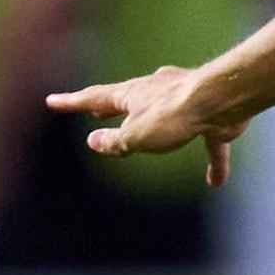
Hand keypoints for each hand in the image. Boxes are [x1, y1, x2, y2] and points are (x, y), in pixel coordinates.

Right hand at [47, 65, 239, 187]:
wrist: (221, 100)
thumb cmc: (174, 115)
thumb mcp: (135, 135)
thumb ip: (114, 140)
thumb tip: (93, 141)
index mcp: (132, 94)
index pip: (94, 98)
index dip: (71, 102)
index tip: (53, 101)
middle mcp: (156, 93)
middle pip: (128, 101)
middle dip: (111, 108)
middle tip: (97, 110)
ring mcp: (185, 101)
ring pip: (166, 117)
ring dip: (156, 129)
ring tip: (150, 138)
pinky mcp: (211, 119)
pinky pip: (208, 142)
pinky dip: (211, 161)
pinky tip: (214, 181)